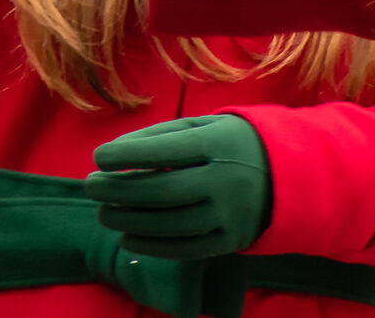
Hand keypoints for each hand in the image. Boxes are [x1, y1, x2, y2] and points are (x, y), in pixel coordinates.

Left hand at [87, 115, 271, 259]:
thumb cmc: (228, 144)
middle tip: (90, 187)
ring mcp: (229, 215)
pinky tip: (128, 237)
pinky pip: (185, 248)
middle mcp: (225, 181)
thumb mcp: (202, 126)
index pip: (165, 151)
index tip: (98, 157)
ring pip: (170, 224)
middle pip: (163, 191)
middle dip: (120, 190)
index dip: (128, 155)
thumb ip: (159, 136)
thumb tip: (112, 154)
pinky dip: (152, 245)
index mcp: (218, 144)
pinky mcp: (230, 240)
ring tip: (104, 213)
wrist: (284, 175)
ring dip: (129, 220)